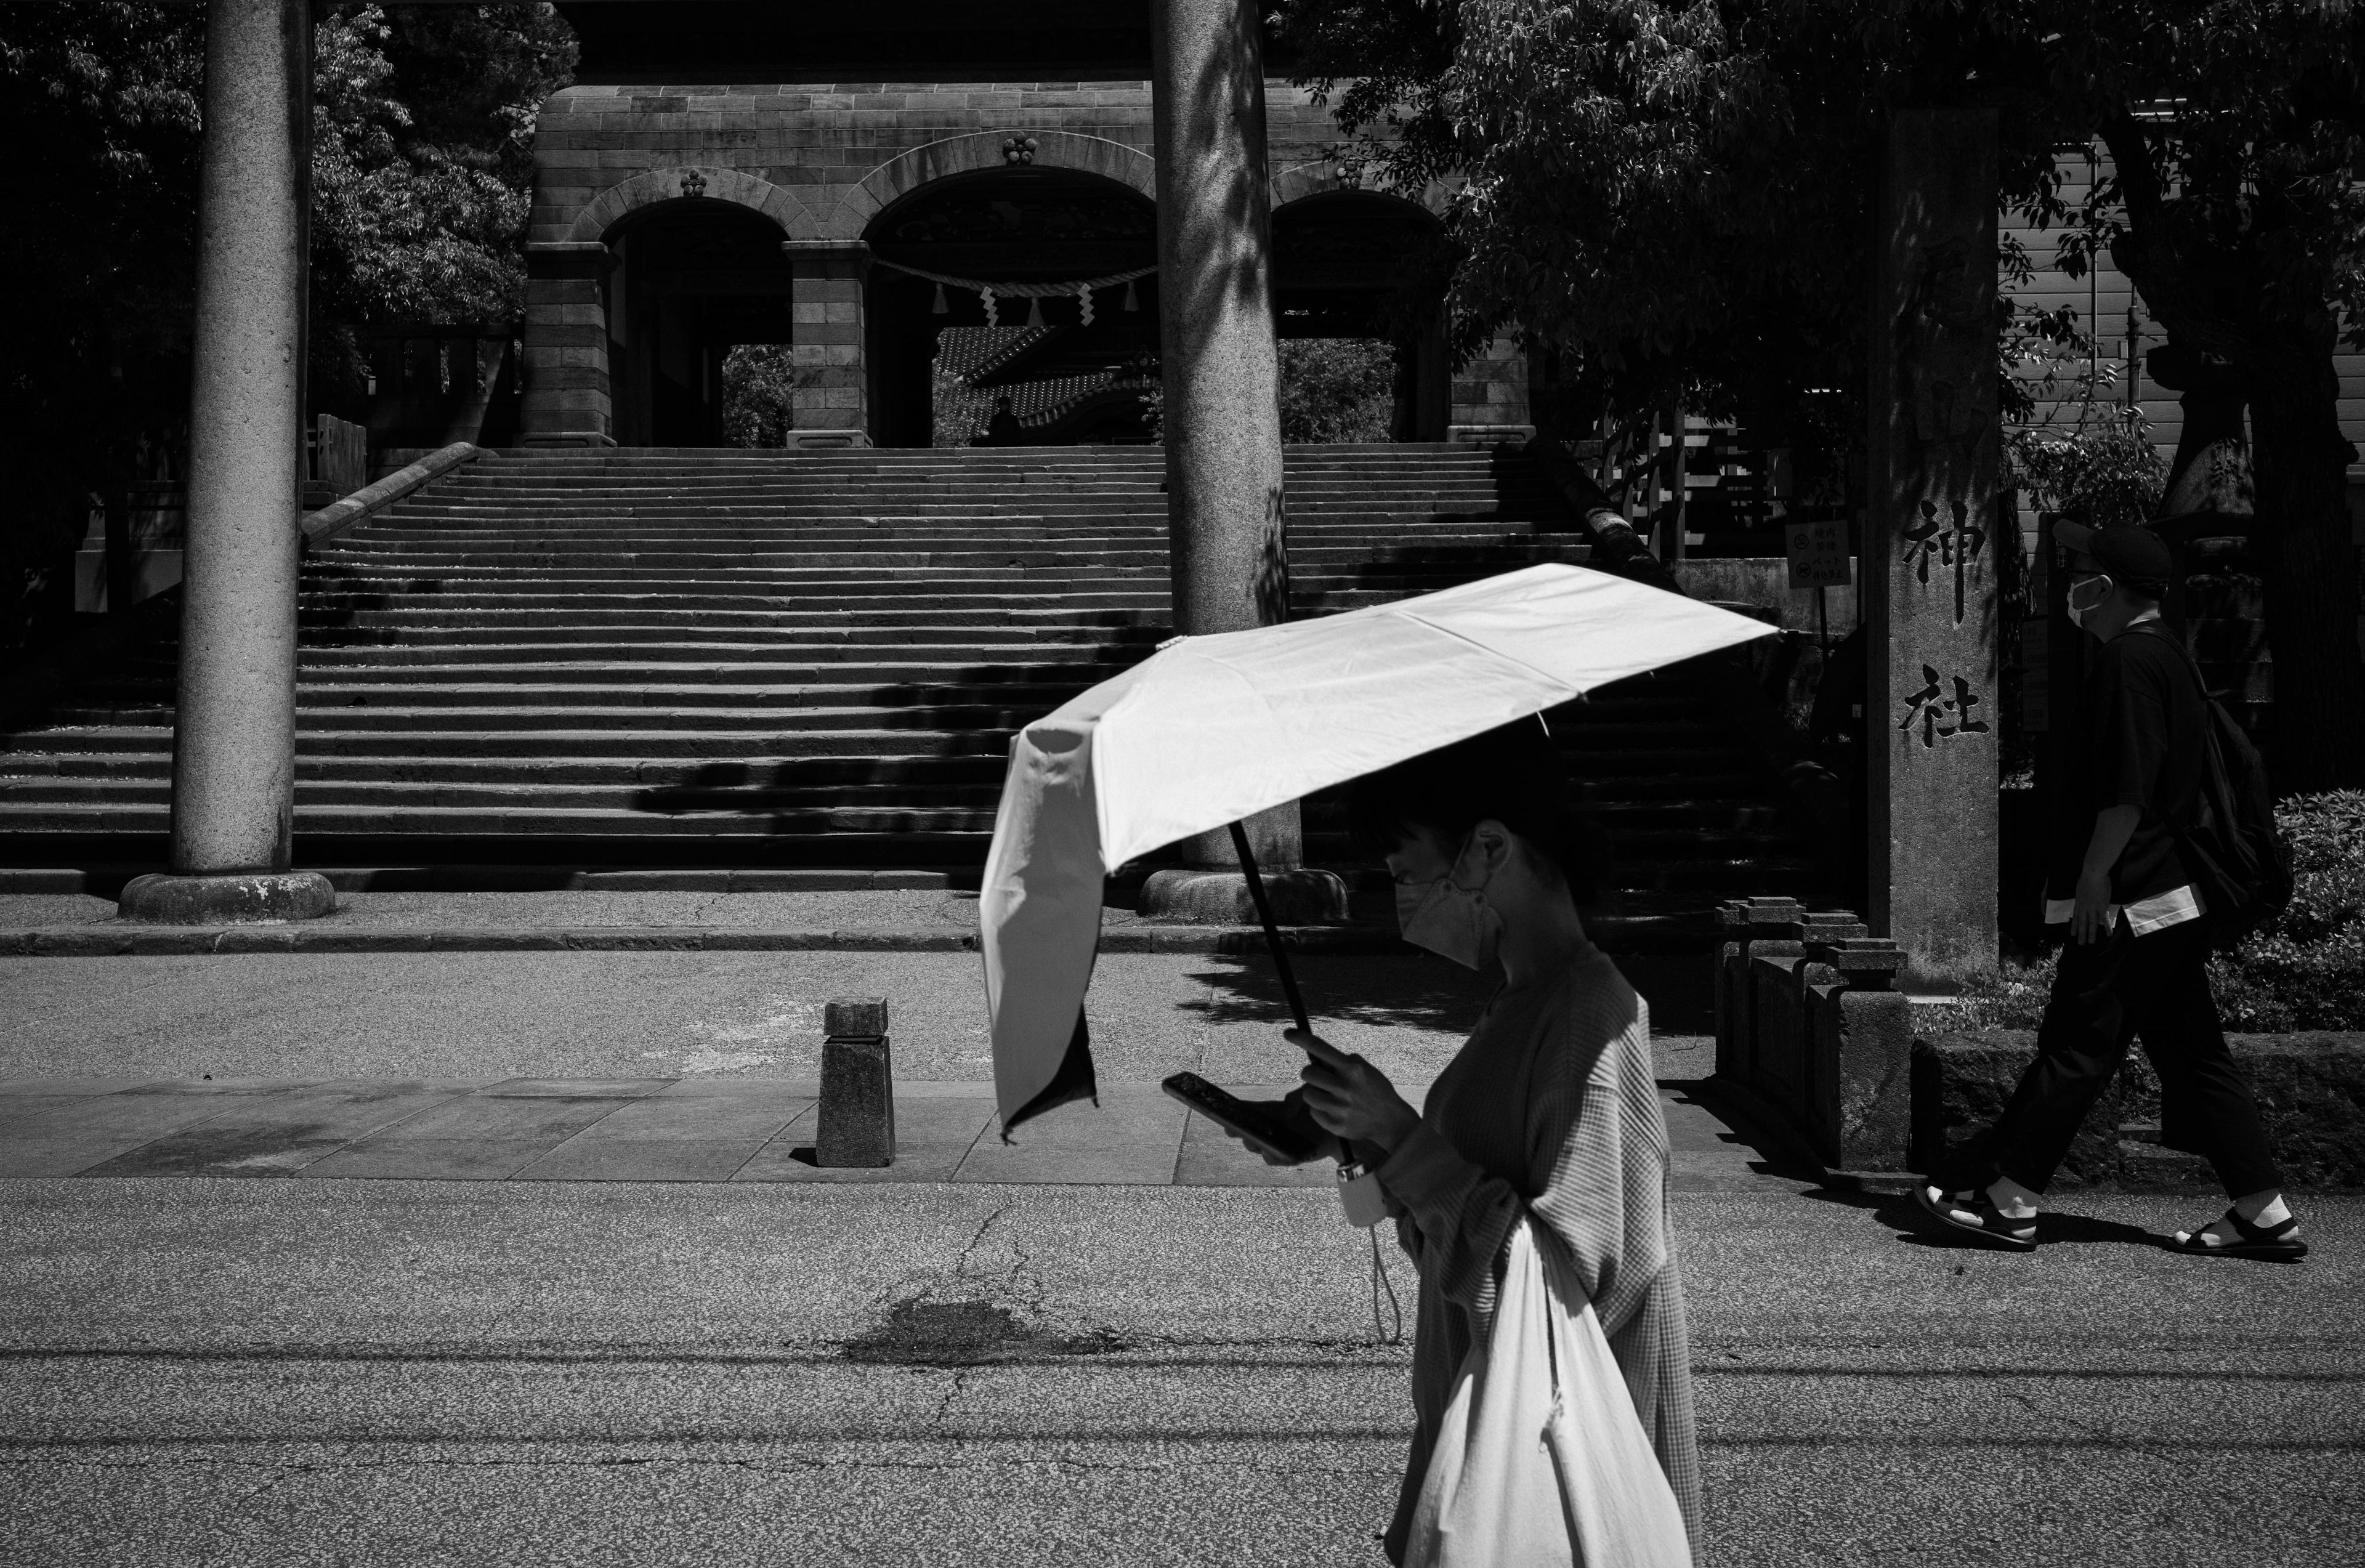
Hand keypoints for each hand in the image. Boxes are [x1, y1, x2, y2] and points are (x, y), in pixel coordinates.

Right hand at [1213, 1089, 1342, 1166]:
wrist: (1344, 1125)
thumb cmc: (1327, 1106)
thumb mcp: (1311, 1097)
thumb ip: (1298, 1096)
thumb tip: (1287, 1103)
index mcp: (1277, 1111)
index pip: (1254, 1110)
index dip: (1239, 1111)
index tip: (1225, 1111)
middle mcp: (1277, 1128)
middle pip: (1251, 1131)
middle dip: (1240, 1131)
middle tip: (1233, 1129)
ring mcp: (1283, 1143)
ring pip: (1260, 1147)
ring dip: (1254, 1144)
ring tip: (1252, 1141)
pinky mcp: (1293, 1156)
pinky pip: (1277, 1160)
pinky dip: (1272, 1157)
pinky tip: (1269, 1152)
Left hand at [1291, 1028, 1421, 1153]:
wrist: (1390, 1120)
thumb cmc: (1374, 1090)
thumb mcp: (1364, 1069)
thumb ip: (1342, 1063)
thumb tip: (1314, 1055)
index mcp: (1352, 1068)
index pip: (1319, 1047)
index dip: (1300, 1038)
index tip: (1287, 1033)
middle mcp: (1344, 1087)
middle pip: (1307, 1073)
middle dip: (1311, 1075)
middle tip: (1322, 1079)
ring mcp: (1339, 1107)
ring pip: (1307, 1093)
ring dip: (1315, 1093)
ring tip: (1330, 1097)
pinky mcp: (1335, 1124)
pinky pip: (1313, 1111)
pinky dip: (1321, 1110)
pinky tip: (1336, 1111)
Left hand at [2072, 868, 2115, 945]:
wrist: (2093, 874)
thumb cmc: (2087, 877)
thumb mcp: (2080, 888)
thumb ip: (2082, 895)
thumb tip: (2082, 896)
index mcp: (2079, 902)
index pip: (2075, 917)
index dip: (2074, 926)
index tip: (2072, 934)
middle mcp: (2084, 907)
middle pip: (2082, 923)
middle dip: (2081, 934)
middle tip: (2080, 943)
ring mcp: (2092, 908)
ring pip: (2091, 924)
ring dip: (2091, 934)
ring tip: (2091, 942)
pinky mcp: (2102, 907)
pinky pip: (2104, 920)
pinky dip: (2106, 928)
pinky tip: (2108, 934)